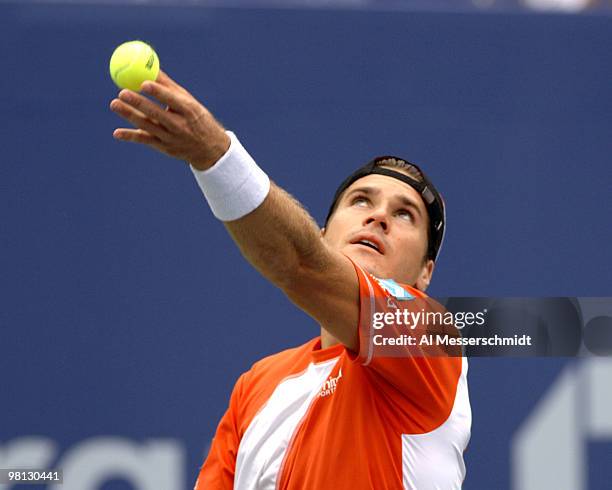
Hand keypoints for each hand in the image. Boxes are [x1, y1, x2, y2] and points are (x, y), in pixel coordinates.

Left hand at [110, 71, 230, 169]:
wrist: (209, 149)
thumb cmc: (196, 119)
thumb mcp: (189, 102)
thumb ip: (168, 87)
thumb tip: (150, 66)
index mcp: (189, 111)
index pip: (172, 100)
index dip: (158, 92)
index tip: (143, 83)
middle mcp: (180, 126)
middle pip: (157, 114)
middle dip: (139, 103)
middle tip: (122, 92)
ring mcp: (171, 138)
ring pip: (147, 126)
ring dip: (130, 115)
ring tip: (114, 103)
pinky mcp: (164, 148)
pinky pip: (145, 140)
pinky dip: (130, 136)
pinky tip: (117, 133)